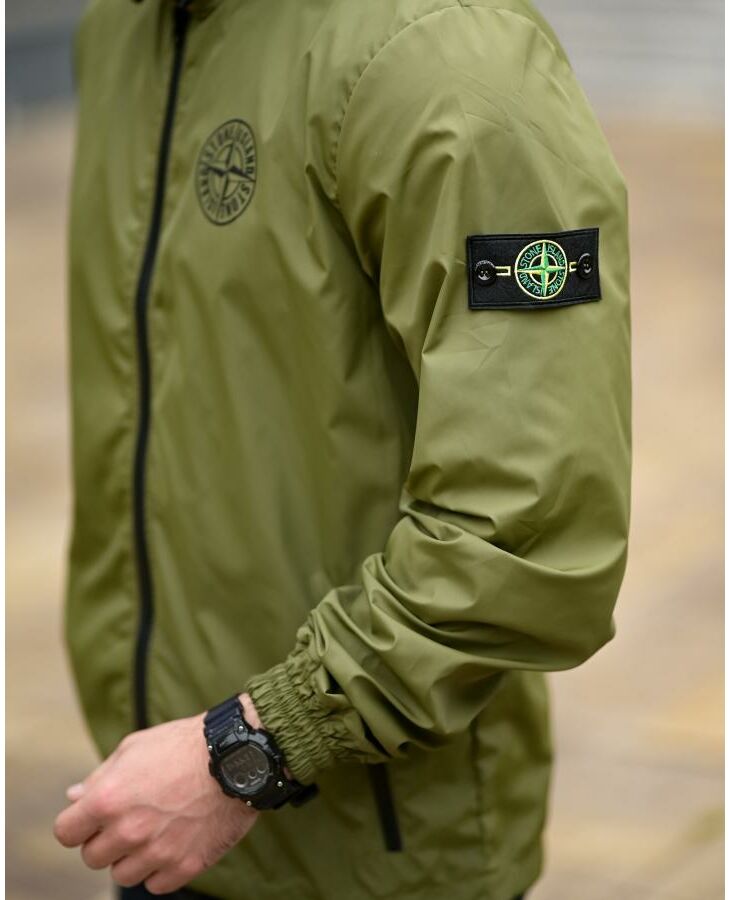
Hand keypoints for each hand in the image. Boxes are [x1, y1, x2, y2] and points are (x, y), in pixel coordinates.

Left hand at [53, 693, 259, 894]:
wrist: (236, 756)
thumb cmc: (183, 745)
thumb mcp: (134, 748)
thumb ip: (100, 777)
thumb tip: (73, 798)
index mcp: (107, 800)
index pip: (66, 833)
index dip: (78, 824)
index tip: (94, 818)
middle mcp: (127, 831)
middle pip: (93, 857)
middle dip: (107, 839)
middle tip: (132, 818)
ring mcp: (157, 852)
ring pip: (123, 875)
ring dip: (133, 857)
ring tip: (156, 829)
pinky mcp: (184, 866)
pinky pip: (156, 884)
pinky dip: (161, 868)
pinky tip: (174, 842)